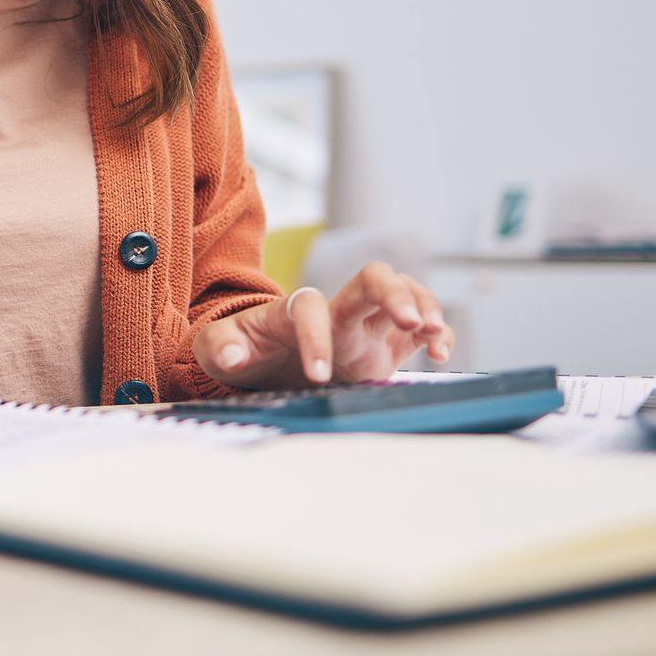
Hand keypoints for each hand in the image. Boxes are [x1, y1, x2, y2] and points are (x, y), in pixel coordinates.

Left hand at [192, 262, 454, 389]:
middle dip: (395, 292)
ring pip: (403, 295)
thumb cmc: (240, 350)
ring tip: (433, 334)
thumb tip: (232, 355)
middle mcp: (335, 312)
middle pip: (371, 279)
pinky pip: (417, 332)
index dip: (315, 338)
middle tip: (412, 320)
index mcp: (294, 310)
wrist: (258, 363)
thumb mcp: (215, 349)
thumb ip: (219, 347)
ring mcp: (362, 328)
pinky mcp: (382, 350)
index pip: (310, 306)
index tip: (316, 376)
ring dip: (424, 306)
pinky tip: (440, 352)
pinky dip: (436, 335)